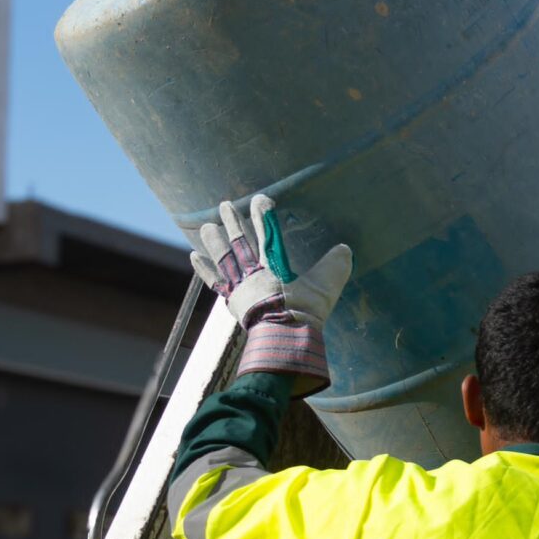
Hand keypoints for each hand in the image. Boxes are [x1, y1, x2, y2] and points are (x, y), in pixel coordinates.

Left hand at [190, 195, 352, 390]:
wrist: (284, 338)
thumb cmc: (304, 313)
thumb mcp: (324, 289)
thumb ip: (334, 267)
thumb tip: (345, 249)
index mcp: (273, 266)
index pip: (266, 233)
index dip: (262, 215)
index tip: (259, 199)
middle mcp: (252, 272)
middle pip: (239, 242)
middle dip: (233, 222)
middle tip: (224, 205)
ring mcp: (240, 287)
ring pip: (223, 258)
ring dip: (214, 241)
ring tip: (206, 226)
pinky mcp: (233, 301)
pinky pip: (215, 282)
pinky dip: (204, 269)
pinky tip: (194, 256)